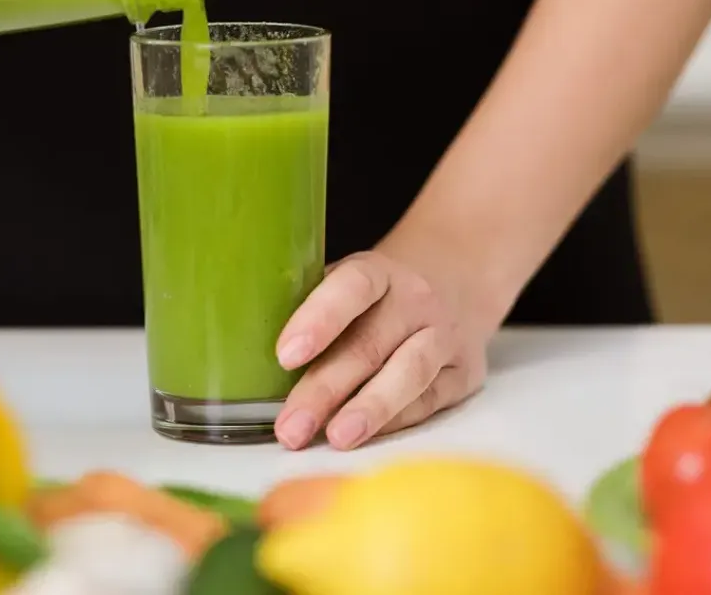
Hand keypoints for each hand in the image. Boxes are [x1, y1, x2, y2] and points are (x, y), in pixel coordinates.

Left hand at [273, 250, 489, 450]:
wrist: (457, 278)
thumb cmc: (378, 293)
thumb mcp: (347, 281)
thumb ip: (309, 308)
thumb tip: (246, 354)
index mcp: (378, 271)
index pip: (352, 288)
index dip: (319, 319)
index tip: (285, 355)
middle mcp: (415, 300)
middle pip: (370, 344)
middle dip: (326, 388)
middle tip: (289, 427)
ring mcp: (444, 335)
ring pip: (408, 374)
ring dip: (369, 410)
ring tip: (334, 438)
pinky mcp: (464, 372)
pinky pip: (429, 400)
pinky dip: (395, 421)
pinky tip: (365, 438)